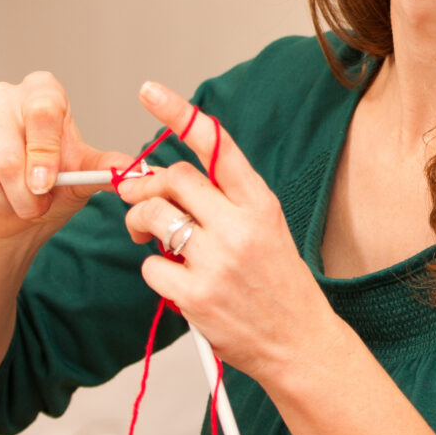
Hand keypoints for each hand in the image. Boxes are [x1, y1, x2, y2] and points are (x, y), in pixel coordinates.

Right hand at [0, 72, 125, 241]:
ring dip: (2, 201)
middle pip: (9, 151)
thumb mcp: (83, 175)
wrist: (15, 208)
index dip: (44, 154)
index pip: (42, 111)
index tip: (46, 185)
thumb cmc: (53, 184)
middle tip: (34, 207)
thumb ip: (106, 170)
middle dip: (24, 194)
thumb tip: (136, 171)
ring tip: (15, 205)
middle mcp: (5, 94)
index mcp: (44, 92)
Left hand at [116, 81, 337, 389]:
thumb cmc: (279, 285)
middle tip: (136, 200)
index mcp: (260, 204)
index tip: (151, 91)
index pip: (217, 146)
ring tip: (147, 236)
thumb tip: (168, 181)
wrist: (299, 342)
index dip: (180, 114)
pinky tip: (174, 280)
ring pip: (154, 216)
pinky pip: (150, 266)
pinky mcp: (196, 295)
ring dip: (140, 223)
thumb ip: (225, 202)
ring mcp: (218, 260)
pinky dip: (153, 270)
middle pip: (174, 178)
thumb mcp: (267, 229)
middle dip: (145, 185)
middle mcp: (241, 226)